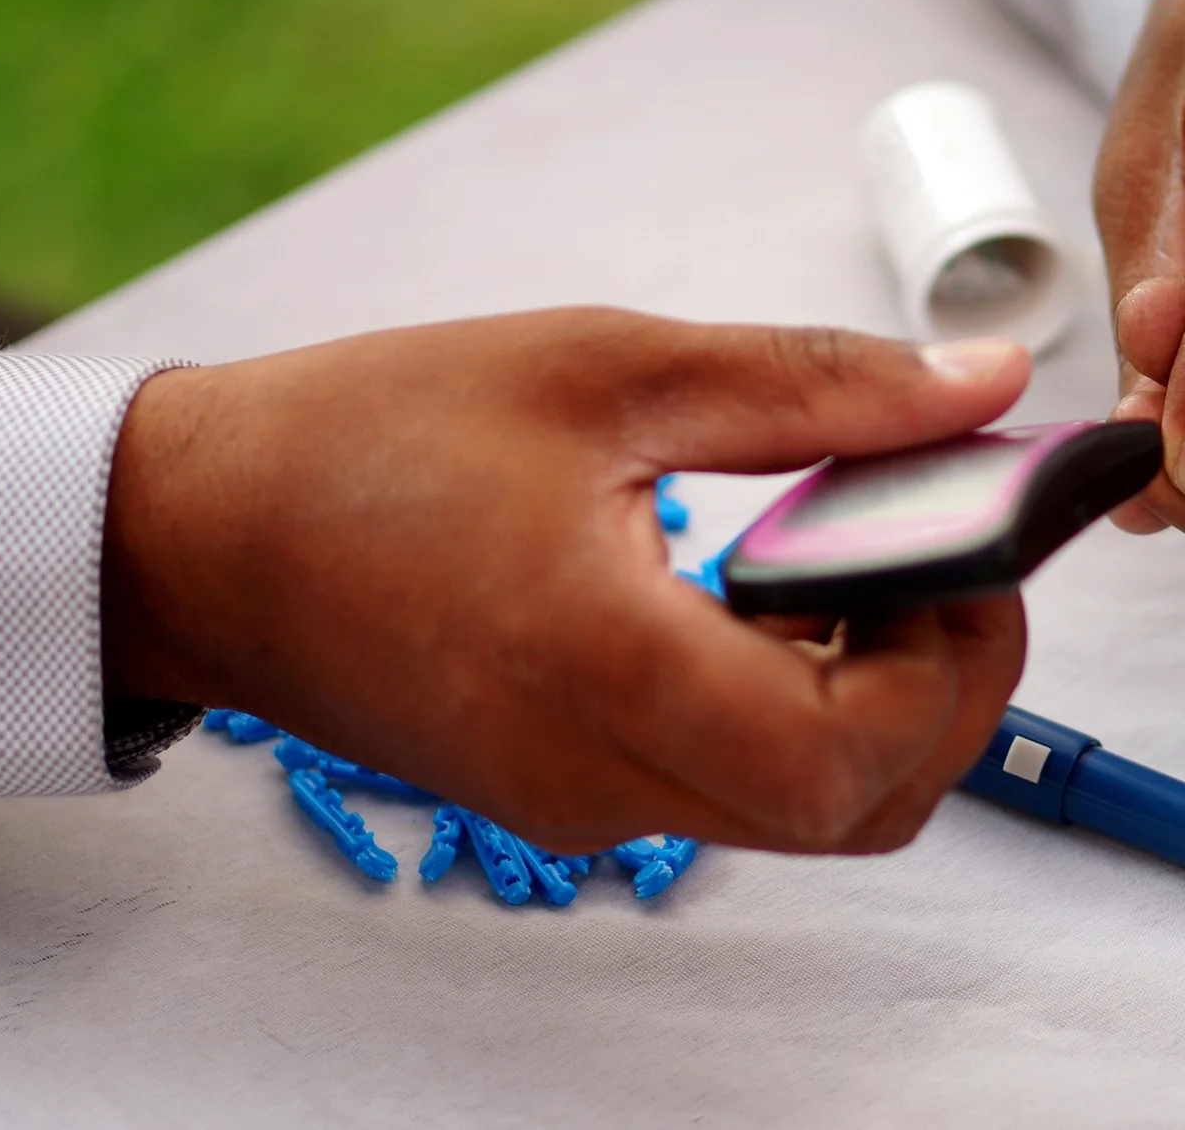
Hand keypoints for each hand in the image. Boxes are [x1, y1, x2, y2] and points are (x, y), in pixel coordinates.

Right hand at [99, 310, 1033, 855]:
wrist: (198, 532)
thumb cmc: (370, 437)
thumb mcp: (610, 367)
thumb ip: (816, 387)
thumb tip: (986, 388)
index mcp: (602, 666)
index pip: (845, 751)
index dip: (949, 656)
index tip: (963, 541)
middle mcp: (597, 775)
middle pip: (859, 809)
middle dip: (948, 691)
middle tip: (942, 556)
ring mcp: (580, 806)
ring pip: (811, 818)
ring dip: (882, 708)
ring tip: (858, 566)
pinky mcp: (566, 800)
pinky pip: (734, 796)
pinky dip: (801, 718)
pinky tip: (779, 603)